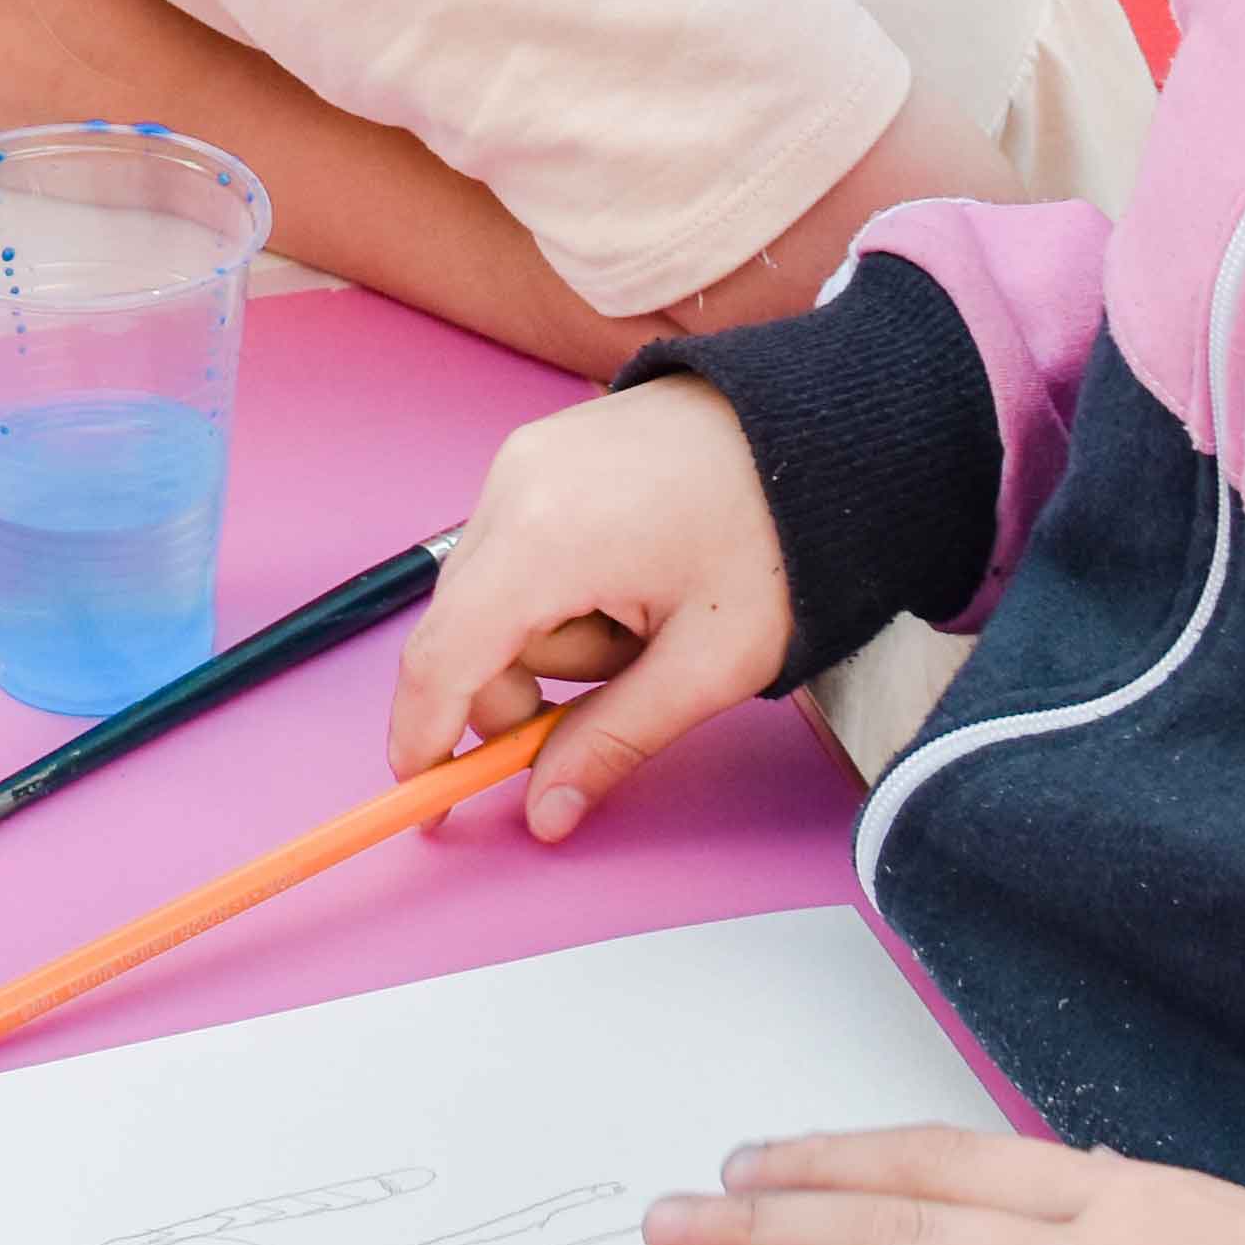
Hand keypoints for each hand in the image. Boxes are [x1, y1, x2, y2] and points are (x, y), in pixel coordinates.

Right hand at [385, 372, 789, 841]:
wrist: (821, 431)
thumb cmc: (777, 536)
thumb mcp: (708, 663)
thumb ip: (613, 742)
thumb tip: (544, 814)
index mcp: (546, 540)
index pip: (442, 660)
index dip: (424, 738)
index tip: (429, 796)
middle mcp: (511, 488)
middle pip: (463, 630)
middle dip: (523, 688)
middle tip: (615, 694)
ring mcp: (520, 460)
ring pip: (491, 594)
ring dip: (555, 634)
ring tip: (648, 615)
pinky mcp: (537, 451)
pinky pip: (512, 547)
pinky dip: (556, 587)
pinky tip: (630, 578)